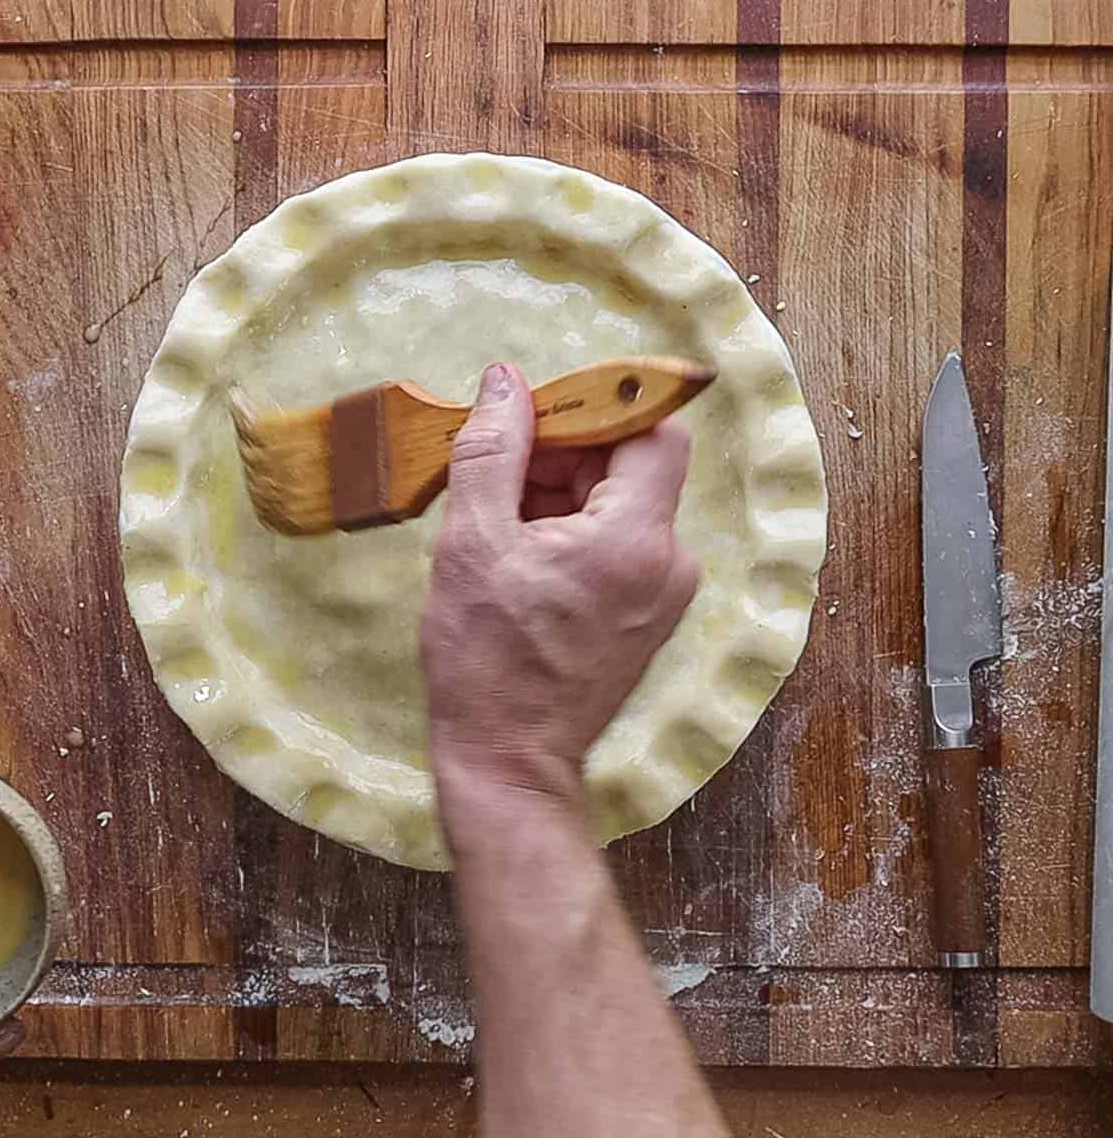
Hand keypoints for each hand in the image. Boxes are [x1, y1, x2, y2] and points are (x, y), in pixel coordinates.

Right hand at [422, 362, 699, 829]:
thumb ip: (491, 449)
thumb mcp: (473, 541)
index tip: (539, 413)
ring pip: (620, 505)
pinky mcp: (648, 615)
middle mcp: (669, 564)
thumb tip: (505, 382)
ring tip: (498, 522)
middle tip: (497, 470)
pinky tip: (520, 553)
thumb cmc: (486, 659)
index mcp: (636, 540)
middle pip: (631, 467)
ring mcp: (664, 594)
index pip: (651, 429)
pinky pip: (619, 545)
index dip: (598, 408)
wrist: (508, 759)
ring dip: (561, 494)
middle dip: (564, 454)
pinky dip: (573, 532)